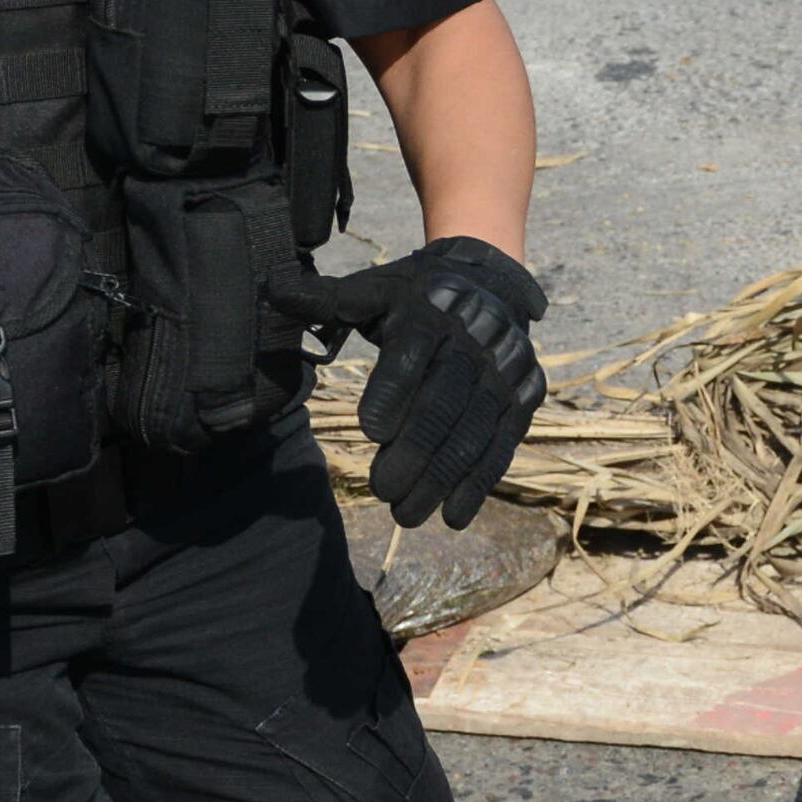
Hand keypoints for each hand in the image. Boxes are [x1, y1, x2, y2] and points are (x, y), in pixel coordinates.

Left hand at [280, 238, 547, 526]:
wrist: (490, 283)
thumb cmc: (415, 295)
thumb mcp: (374, 289)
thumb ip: (327, 299)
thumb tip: (276, 292)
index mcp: (433, 309)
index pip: (412, 354)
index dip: (394, 392)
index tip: (371, 432)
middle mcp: (478, 338)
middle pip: (446, 402)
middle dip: (416, 451)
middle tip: (383, 491)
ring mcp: (507, 370)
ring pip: (474, 431)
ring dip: (442, 479)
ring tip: (407, 515)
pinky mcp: (526, 396)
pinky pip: (503, 445)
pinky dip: (478, 484)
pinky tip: (452, 517)